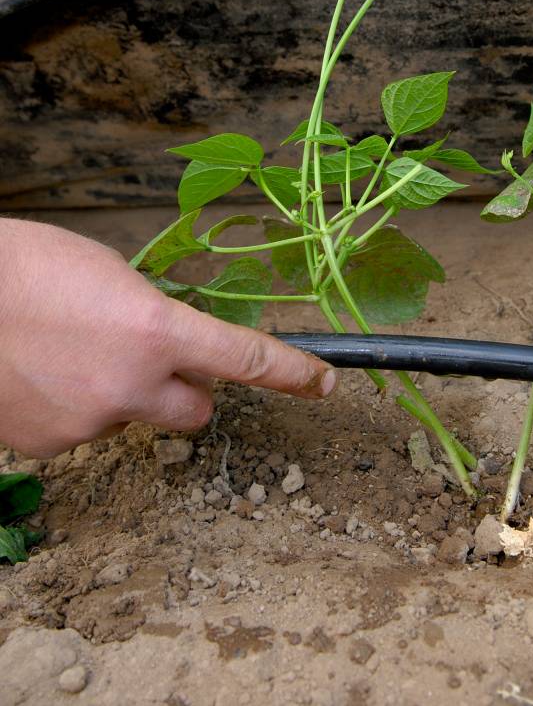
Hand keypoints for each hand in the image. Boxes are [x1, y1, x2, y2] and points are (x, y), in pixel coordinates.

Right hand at [0, 219, 335, 457]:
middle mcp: (132, 386)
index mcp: (157, 330)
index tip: (323, 384)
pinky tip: (44, 375)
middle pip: (197, 410)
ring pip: (135, 418)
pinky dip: (77, 408)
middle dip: (188, 389)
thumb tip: (172, 344)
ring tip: (71, 353)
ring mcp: (91, 422)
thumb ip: (154, 317)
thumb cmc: (29, 266)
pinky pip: (86, 430)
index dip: (293, 373)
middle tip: (152, 359)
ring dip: (123, 395)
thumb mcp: (112, 275)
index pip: (247, 359)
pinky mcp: (52, 446)